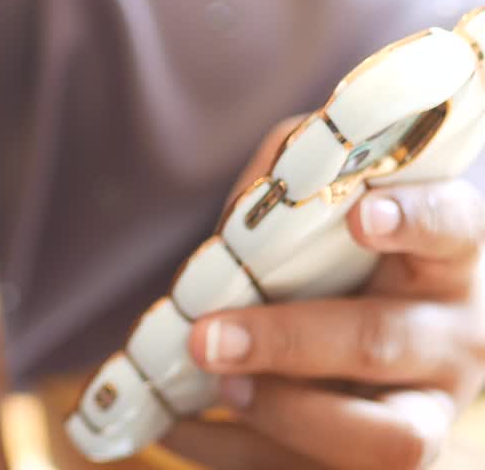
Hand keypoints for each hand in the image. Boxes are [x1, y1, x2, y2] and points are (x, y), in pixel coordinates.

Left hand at [160, 119, 484, 469]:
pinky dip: (228, 448)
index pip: (451, 228)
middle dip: (289, 342)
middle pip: (384, 344)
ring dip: (285, 415)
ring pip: (383, 439)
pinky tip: (174, 425)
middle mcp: (451, 340)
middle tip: (209, 338)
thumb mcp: (324, 206)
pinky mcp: (378, 462)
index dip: (412, 220)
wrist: (366, 340)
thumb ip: (287, 183)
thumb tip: (248, 203)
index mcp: (443, 259)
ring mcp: (427, 413)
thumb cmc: (341, 258)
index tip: (359, 215)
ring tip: (218, 386)